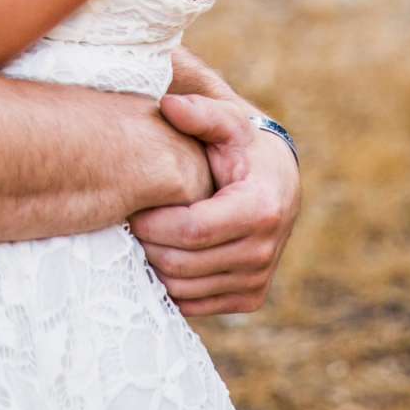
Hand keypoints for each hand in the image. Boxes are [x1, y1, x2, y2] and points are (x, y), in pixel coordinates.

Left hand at [128, 95, 300, 318]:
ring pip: (184, 289)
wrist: (279, 182)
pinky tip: (163, 253)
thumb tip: (169, 105)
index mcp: (260, 209)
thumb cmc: (244, 147)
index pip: (192, 230)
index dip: (153, 223)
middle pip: (183, 263)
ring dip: (155, 265)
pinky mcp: (250, 298)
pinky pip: (194, 304)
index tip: (133, 207)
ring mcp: (258, 280)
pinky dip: (171, 284)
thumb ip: (199, 113)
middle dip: (148, 244)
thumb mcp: (227, 122)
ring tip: (145, 236)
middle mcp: (263, 251)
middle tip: (131, 221)